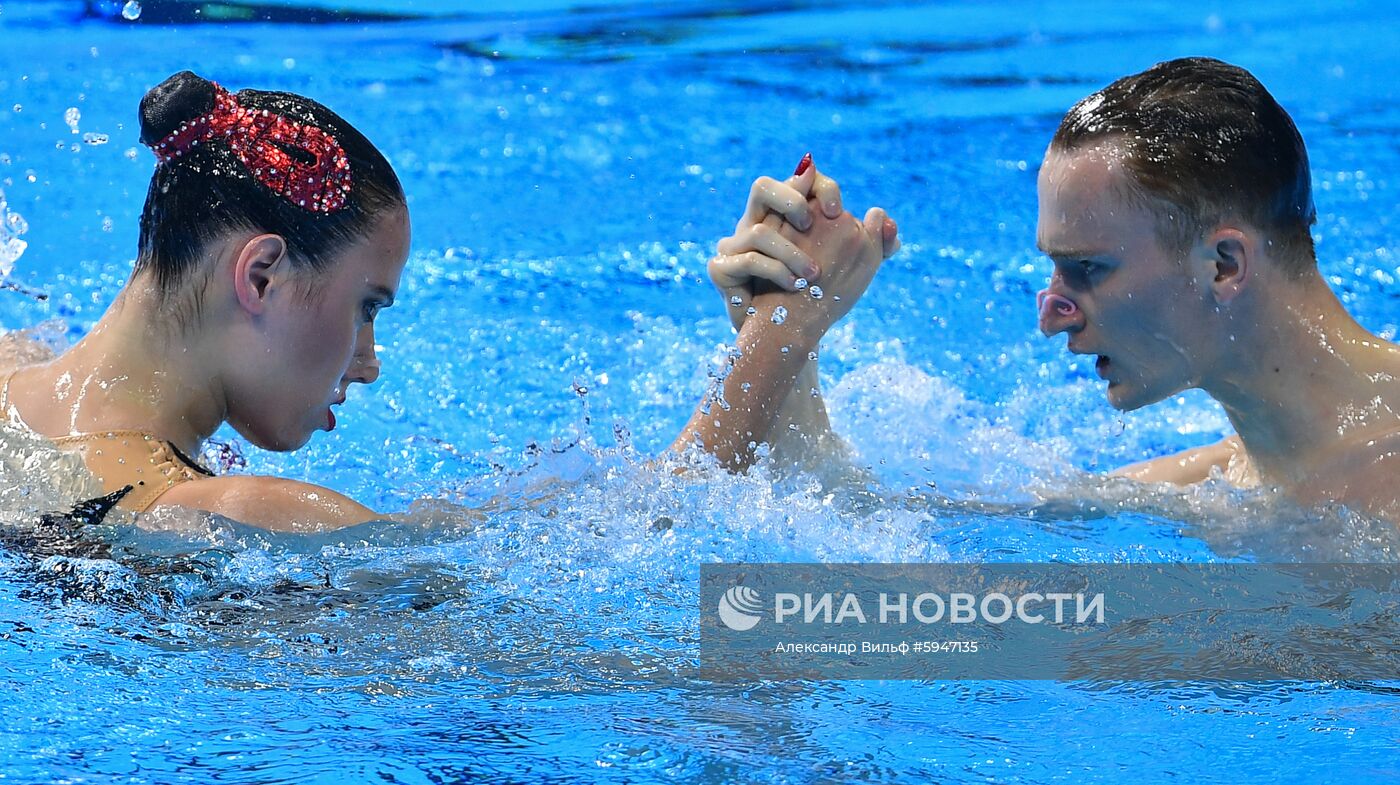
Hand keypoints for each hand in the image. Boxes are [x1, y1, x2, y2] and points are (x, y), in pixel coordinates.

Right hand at [709, 155, 898, 329]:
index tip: (837, 211)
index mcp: (787, 217)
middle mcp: (756, 224)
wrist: (782, 336)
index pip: (799, 182)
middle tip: (811, 222)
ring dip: (790, 254)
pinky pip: (747, 261)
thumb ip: (874, 246)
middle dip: (790, 199)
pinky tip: (794, 286)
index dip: (818, 187)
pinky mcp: (721, 268)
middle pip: (763, 187)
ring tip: (812, 276)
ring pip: (759, 231)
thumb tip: (885, 219)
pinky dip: (775, 273)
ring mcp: (734, 245)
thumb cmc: (815, 297)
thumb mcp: (850, 270)